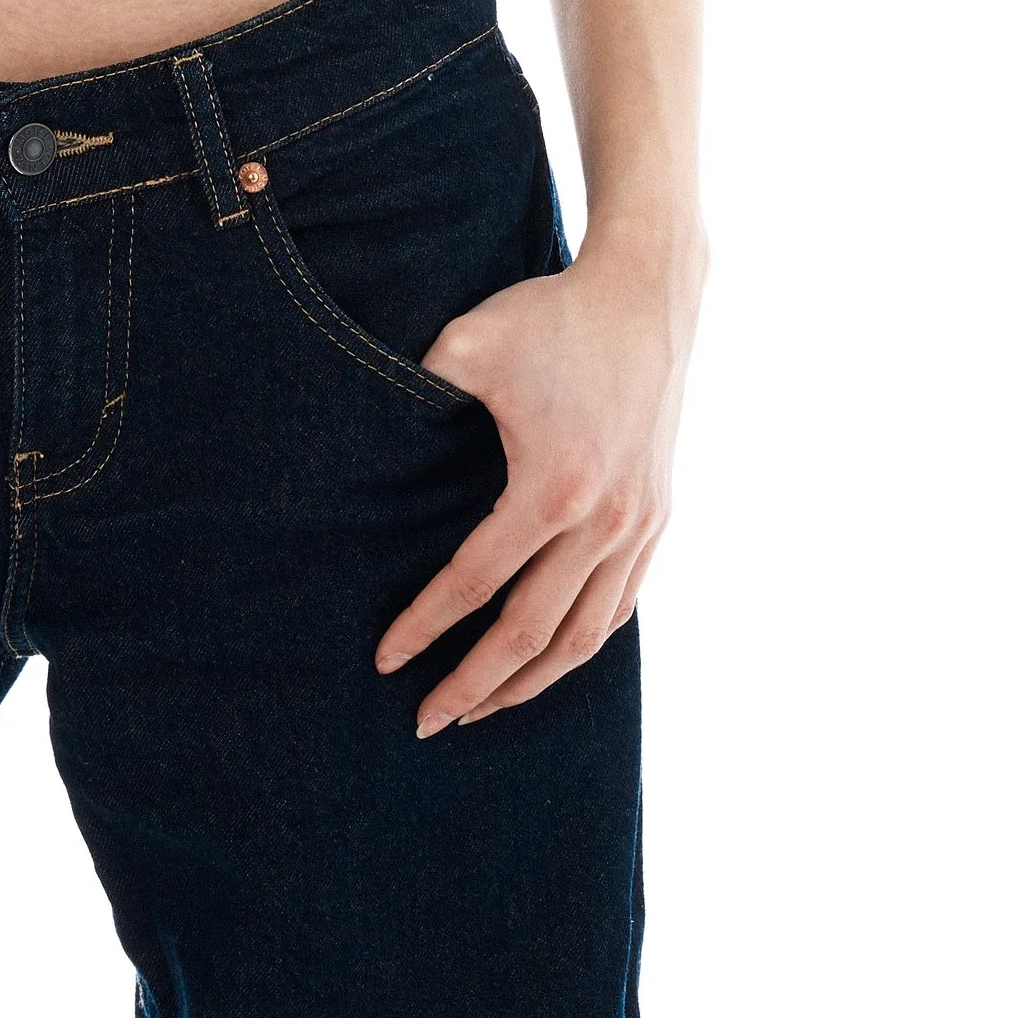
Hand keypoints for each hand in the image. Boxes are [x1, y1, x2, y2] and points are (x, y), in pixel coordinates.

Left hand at [374, 227, 701, 731]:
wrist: (647, 295)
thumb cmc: (550, 316)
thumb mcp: (467, 344)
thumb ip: (415, 391)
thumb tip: (360, 435)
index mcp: (551, 488)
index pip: (476, 583)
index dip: (426, 626)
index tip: (387, 662)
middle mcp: (603, 523)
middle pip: (531, 634)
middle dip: (474, 685)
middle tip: (426, 722)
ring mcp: (638, 527)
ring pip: (584, 636)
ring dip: (531, 683)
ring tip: (482, 708)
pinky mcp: (657, 520)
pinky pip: (619, 607)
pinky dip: (580, 645)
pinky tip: (547, 660)